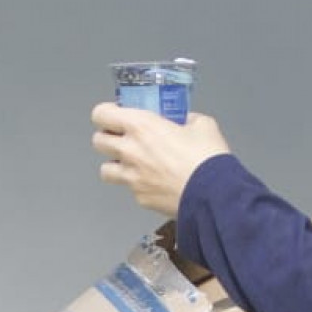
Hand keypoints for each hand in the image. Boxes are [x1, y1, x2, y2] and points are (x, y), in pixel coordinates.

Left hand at [92, 103, 232, 217]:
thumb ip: (188, 119)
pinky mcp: (140, 198)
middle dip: (108, 138)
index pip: (101, 114)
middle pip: (97, 141)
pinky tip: (155, 182)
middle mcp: (130, 150)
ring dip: (115, 164)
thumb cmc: (207, 158)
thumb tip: (186, 122)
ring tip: (132, 163)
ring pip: (105, 170)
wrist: (214, 195)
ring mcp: (132, 177)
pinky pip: (130, 189)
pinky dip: (138, 185)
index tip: (115, 114)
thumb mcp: (203, 125)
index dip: (106, 113)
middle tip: (123, 137)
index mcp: (141, 126)